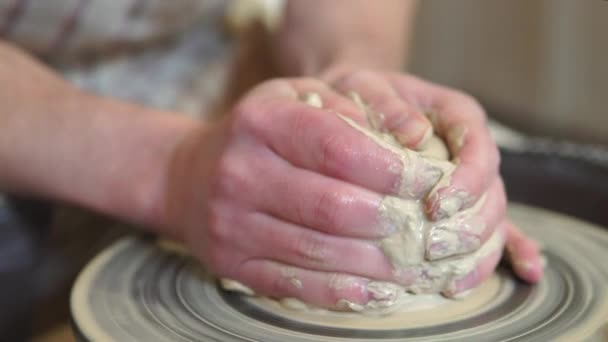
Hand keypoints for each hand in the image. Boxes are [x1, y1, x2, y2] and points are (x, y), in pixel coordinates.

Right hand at [165, 77, 451, 308]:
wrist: (186, 177)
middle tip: (424, 224)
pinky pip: (295, 284)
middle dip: (391, 220)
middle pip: (334, 207)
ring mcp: (231, 223)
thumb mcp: (291, 97)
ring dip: (376, 263)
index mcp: (260, 122)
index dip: (392, 169)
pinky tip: (376, 290)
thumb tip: (405, 138)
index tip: (428, 180)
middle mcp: (240, 172)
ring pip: (320, 251)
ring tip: (413, 262)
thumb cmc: (256, 135)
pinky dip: (341, 291)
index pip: (338, 147)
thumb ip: (343, 106)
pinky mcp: (231, 262)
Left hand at [321, 68, 542, 293]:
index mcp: (457, 115)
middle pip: (491, 191)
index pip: (479, 149)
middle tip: (433, 249)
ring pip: (494, 217)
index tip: (436, 206)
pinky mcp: (463, 203)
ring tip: (449, 279)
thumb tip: (416, 134)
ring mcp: (471, 179)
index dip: (466, 181)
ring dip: (477, 251)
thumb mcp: (367, 88)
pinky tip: (524, 272)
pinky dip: (509, 251)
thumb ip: (390, 107)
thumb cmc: (361, 95)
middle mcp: (471, 148)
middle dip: (469, 226)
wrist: (357, 103)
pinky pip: (497, 228)